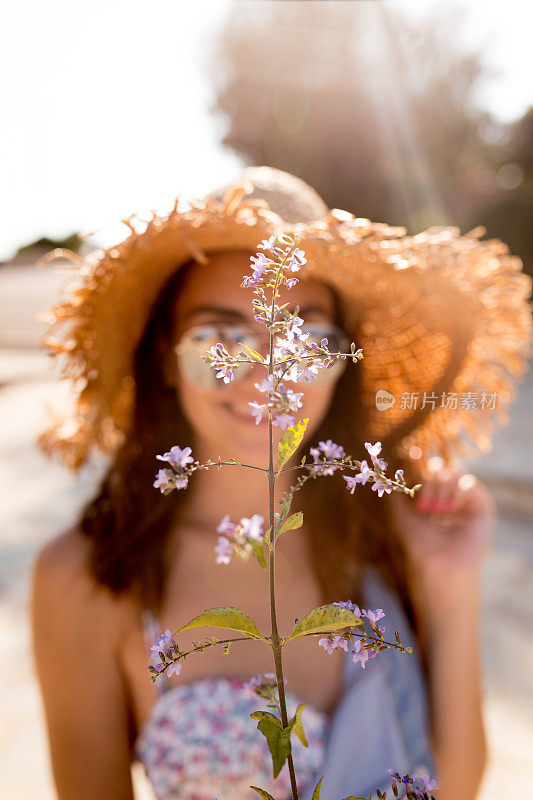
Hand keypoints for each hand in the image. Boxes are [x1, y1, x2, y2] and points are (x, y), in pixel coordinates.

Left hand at [389, 456, 496, 616]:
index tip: (410, 454)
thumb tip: (394, 466)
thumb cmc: (418, 540)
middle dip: (428, 479)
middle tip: (422, 505)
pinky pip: (469, 482)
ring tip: (434, 511)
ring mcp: (467, 497)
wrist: (439, 561)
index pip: (427, 468)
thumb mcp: (400, 510)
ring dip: (439, 487)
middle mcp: (450, 493)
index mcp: (432, 494)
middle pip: (439, 466)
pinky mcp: (483, 504)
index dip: (419, 460)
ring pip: (454, 470)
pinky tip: (449, 509)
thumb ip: (397, 487)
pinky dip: (455, 492)